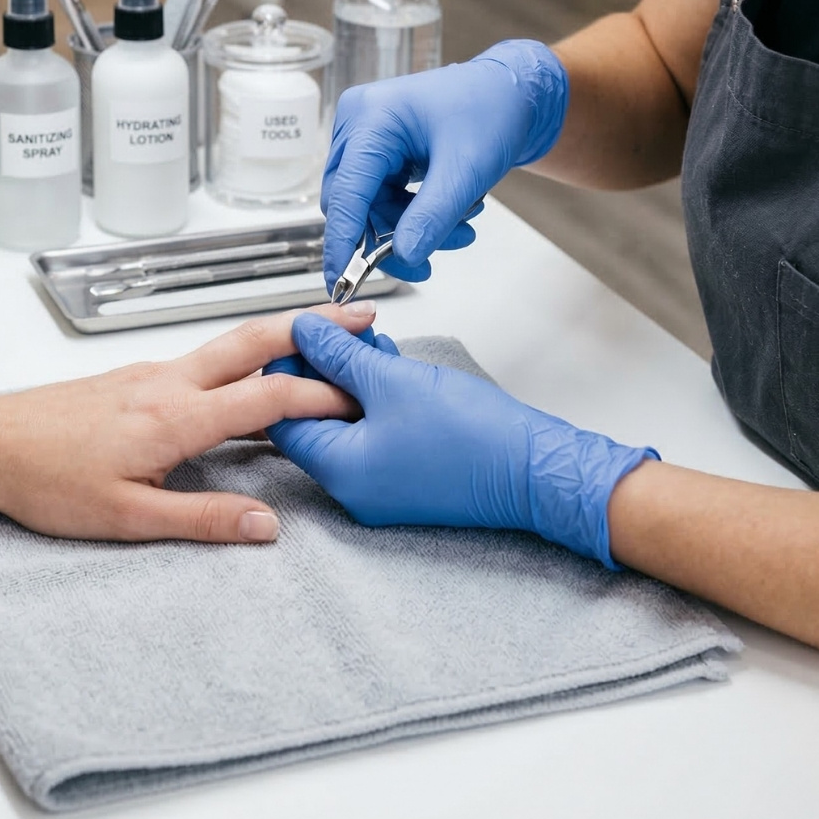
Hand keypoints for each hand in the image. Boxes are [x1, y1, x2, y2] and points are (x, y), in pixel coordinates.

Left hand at [0, 303, 372, 544]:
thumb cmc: (46, 481)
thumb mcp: (126, 519)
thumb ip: (201, 520)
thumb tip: (266, 526)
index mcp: (175, 418)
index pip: (268, 396)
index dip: (321, 395)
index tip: (363, 397)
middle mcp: (170, 382)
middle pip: (257, 341)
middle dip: (315, 327)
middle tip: (366, 319)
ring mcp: (154, 374)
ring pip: (232, 343)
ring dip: (285, 335)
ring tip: (329, 338)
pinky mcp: (139, 377)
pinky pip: (208, 358)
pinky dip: (249, 354)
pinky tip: (259, 373)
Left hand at [267, 315, 654, 566]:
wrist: (536, 469)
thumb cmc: (473, 436)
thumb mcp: (392, 379)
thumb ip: (339, 354)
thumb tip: (304, 332)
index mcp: (340, 470)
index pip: (282, 417)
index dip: (288, 368)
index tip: (308, 333)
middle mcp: (353, 487)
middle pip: (312, 419)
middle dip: (324, 368)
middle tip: (343, 331)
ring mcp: (381, 486)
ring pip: (345, 421)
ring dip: (352, 378)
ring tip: (371, 344)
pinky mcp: (406, 477)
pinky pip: (373, 432)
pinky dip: (375, 398)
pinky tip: (391, 367)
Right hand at [321, 40, 568, 286]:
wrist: (513, 91)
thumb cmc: (492, 111)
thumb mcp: (465, 170)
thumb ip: (432, 216)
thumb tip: (404, 256)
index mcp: (371, 118)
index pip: (346, 191)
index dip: (342, 241)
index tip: (341, 283)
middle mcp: (358, 123)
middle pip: (352, 202)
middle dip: (389, 237)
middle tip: (427, 265)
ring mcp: (367, 136)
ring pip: (369, 205)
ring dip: (409, 228)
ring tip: (461, 231)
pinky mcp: (379, 149)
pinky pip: (383, 196)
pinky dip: (413, 214)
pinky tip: (452, 215)